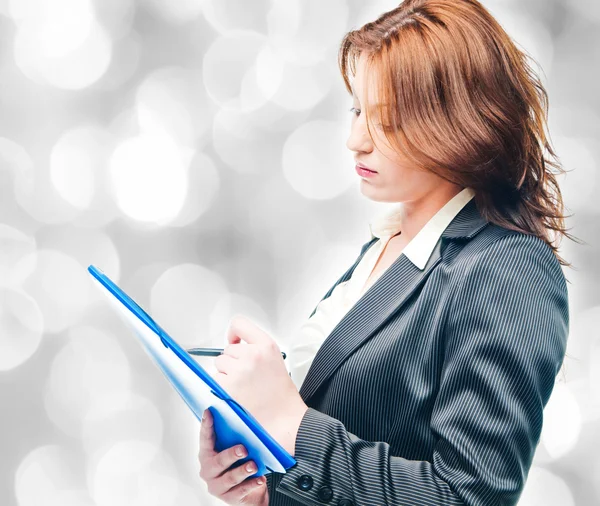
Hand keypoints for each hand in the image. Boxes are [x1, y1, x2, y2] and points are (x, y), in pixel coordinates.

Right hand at [198, 408, 268, 505]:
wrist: (248, 492)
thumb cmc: (240, 464)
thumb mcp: (236, 450)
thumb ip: (235, 438)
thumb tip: (245, 425)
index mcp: (207, 455)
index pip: (205, 438)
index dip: (206, 425)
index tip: (209, 411)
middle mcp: (208, 471)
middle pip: (218, 462)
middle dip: (231, 455)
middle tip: (243, 449)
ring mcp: (217, 486)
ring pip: (230, 478)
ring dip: (243, 471)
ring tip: (253, 465)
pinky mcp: (229, 498)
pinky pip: (241, 491)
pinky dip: (252, 484)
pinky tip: (260, 478)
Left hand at [215, 314, 308, 455]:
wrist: (284, 421)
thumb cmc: (282, 397)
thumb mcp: (276, 361)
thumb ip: (256, 349)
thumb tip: (235, 346)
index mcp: (266, 346)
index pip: (239, 324)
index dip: (233, 333)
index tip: (234, 341)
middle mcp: (252, 355)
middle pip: (228, 349)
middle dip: (233, 362)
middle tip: (247, 377)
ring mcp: (238, 370)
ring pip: (220, 363)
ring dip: (226, 374)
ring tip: (243, 388)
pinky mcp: (226, 386)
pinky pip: (215, 379)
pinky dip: (221, 387)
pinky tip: (237, 395)